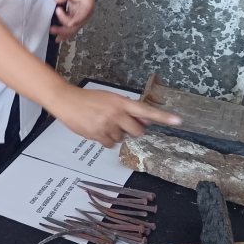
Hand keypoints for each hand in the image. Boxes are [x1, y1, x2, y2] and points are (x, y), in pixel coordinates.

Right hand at [47, 87, 180, 147]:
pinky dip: (105, 140)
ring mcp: (106, 125)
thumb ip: (127, 109)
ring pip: (121, 138)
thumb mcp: (110, 99)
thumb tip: (145, 119)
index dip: (163, 117)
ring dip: (115, 134)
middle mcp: (116, 114)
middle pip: (137, 131)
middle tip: (121, 124)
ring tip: (102, 124)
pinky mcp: (97, 135)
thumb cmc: (88, 99)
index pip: (146, 110)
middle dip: (132, 130)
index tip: (178, 122)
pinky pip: (109, 144)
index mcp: (121, 102)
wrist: (66, 100)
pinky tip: (97, 130)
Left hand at [51, 0, 96, 42]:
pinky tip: (58, 38)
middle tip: (52, 29)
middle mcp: (86, 15)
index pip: (80, 16)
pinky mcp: (77, 20)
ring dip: (64, 33)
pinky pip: (72, 28)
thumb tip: (56, 0)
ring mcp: (81, 19)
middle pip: (76, 26)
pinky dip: (65, 33)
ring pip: (74, 29)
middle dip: (64, 29)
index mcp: (87, 7)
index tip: (60, 13)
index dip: (71, 19)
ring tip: (55, 38)